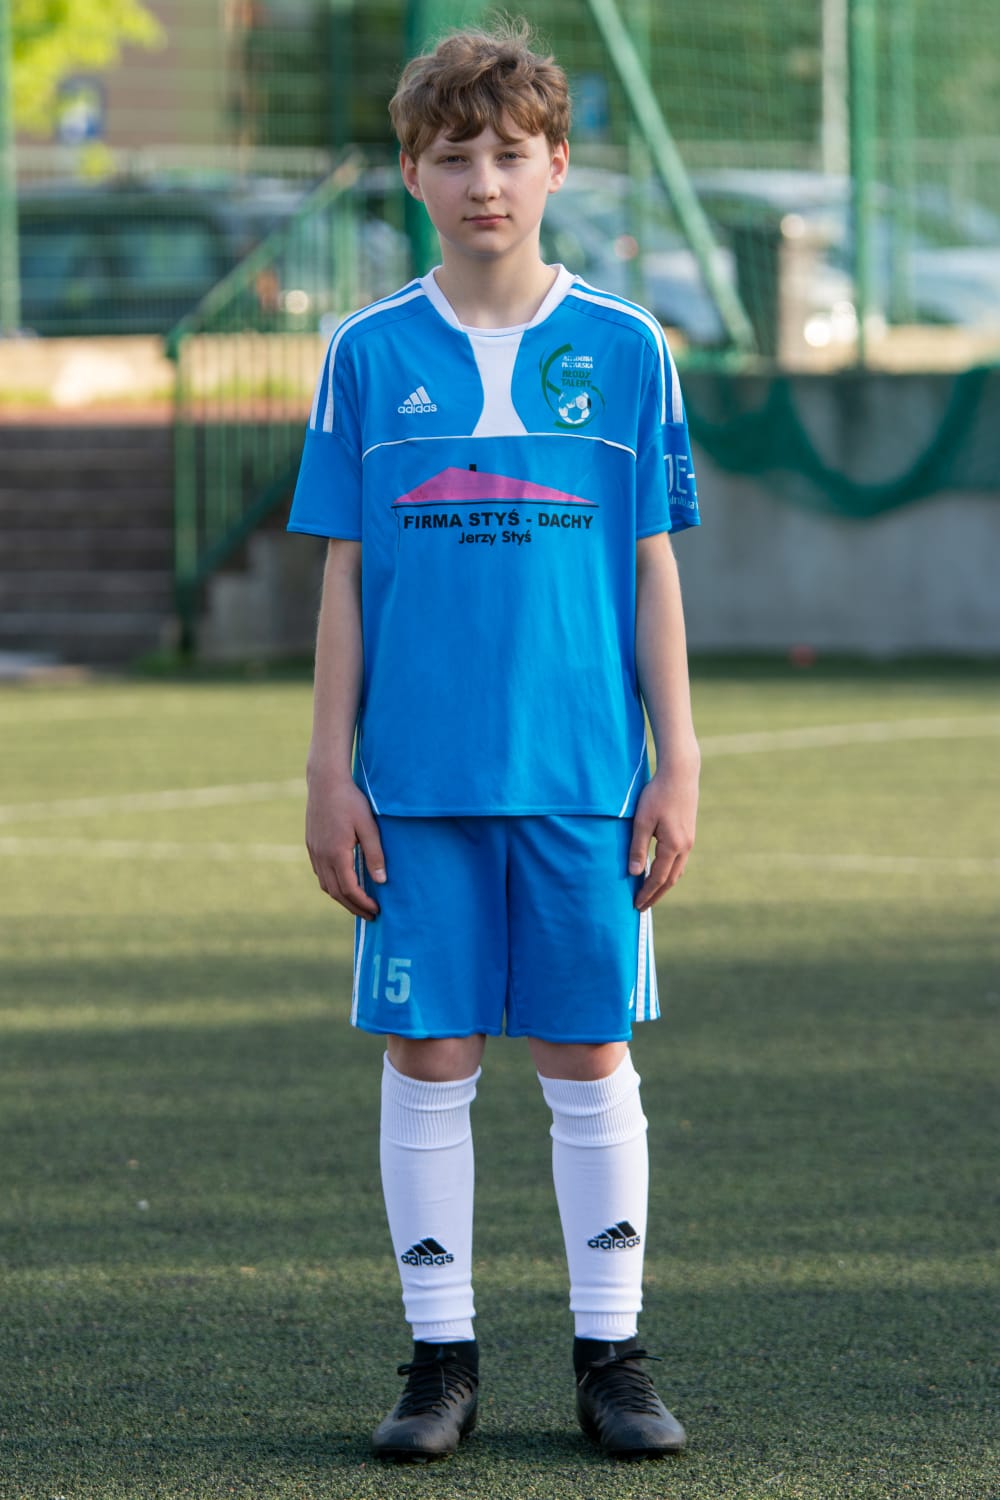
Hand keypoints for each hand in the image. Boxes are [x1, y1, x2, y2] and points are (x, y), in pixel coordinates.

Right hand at [305, 774, 385, 919]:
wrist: (325, 782)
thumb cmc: (351, 801)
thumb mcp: (368, 826)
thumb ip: (375, 854)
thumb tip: (381, 881)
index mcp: (336, 854)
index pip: (349, 889)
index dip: (363, 903)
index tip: (376, 910)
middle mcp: (321, 856)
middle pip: (336, 892)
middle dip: (353, 907)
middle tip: (370, 915)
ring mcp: (314, 851)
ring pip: (325, 884)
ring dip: (341, 898)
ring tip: (358, 903)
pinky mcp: (311, 844)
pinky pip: (320, 873)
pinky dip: (332, 884)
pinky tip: (343, 883)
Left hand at [628, 758, 698, 911]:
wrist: (681, 774)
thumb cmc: (658, 795)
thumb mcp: (642, 821)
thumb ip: (638, 848)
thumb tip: (635, 873)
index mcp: (673, 846)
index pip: (658, 878)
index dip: (646, 893)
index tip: (636, 905)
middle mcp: (685, 847)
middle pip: (671, 880)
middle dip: (656, 895)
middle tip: (642, 907)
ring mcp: (689, 841)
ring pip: (677, 872)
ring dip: (663, 885)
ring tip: (650, 894)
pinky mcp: (689, 834)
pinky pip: (680, 862)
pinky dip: (670, 873)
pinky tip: (661, 872)